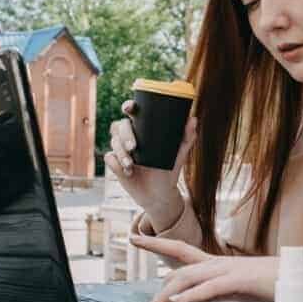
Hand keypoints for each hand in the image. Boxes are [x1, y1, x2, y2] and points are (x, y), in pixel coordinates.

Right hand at [104, 100, 196, 230]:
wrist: (159, 195)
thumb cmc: (169, 171)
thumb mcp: (179, 155)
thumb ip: (187, 137)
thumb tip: (193, 119)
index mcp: (143, 130)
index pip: (133, 113)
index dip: (128, 107)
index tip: (129, 108)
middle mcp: (130, 137)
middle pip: (119, 126)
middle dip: (124, 135)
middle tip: (133, 147)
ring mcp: (121, 150)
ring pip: (113, 142)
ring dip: (120, 152)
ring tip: (130, 164)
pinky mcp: (115, 163)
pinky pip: (109, 158)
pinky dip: (116, 164)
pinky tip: (128, 172)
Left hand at [132, 235, 302, 301]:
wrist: (299, 280)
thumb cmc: (271, 283)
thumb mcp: (235, 287)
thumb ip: (214, 289)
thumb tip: (193, 296)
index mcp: (216, 264)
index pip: (179, 250)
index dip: (156, 242)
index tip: (133, 236)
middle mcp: (217, 263)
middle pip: (177, 272)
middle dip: (157, 294)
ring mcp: (227, 271)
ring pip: (187, 280)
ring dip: (165, 299)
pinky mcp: (237, 282)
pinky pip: (208, 289)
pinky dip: (189, 295)